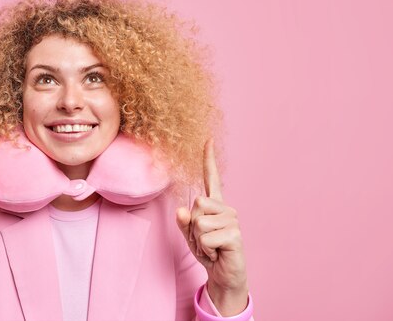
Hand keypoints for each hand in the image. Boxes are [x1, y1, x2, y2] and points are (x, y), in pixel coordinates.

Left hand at [176, 139, 247, 314]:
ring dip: (199, 240)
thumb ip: (184, 223)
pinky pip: (206, 237)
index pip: (211, 178)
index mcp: (214, 204)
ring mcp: (232, 219)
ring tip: (212, 246)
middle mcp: (225, 208)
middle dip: (192, 226)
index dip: (209, 159)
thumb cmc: (209, 252)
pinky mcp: (235, 233)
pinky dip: (206, 249)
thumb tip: (180, 211)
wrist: (224, 276)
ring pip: (199, 222)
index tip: (208, 139)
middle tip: (204, 240)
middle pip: (196, 204)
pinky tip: (218, 252)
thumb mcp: (191, 236)